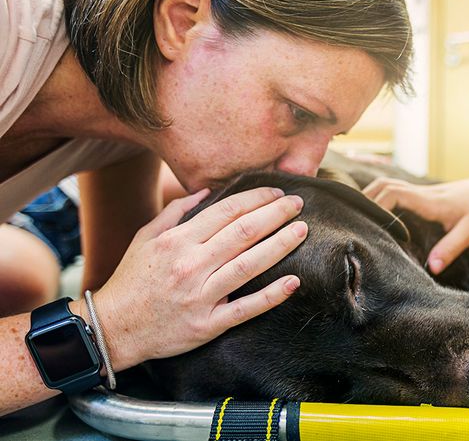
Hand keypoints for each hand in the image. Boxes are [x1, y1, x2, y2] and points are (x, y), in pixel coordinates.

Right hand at [90, 187, 306, 368]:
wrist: (113, 329)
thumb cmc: (132, 280)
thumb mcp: (145, 238)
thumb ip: (176, 212)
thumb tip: (207, 191)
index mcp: (177, 242)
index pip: (226, 212)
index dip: (256, 199)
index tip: (277, 193)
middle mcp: (190, 266)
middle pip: (243, 233)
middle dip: (275, 215)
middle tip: (298, 204)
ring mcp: (200, 297)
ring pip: (248, 266)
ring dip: (279, 245)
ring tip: (301, 231)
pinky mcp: (208, 325)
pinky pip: (245, 309)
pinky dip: (271, 296)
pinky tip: (293, 281)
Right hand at [363, 176, 468, 273]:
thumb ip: (451, 248)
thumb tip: (431, 268)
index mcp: (430, 200)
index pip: (394, 194)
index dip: (376, 206)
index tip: (371, 226)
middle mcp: (422, 192)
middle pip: (383, 184)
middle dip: (364, 199)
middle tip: (350, 220)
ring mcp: (421, 192)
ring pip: (387, 184)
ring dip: (370, 197)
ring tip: (356, 218)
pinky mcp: (422, 196)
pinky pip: (395, 191)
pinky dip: (380, 199)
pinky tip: (373, 215)